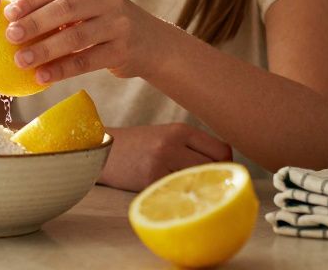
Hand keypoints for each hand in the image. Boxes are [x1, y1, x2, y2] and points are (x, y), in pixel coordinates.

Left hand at [2, 0, 158, 82]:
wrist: (154, 44)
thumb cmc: (110, 25)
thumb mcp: (91, 7)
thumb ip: (60, 9)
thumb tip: (13, 14)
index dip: (30, 0)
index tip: (8, 14)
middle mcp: (107, 0)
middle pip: (65, 9)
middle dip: (35, 22)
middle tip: (11, 36)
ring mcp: (117, 25)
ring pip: (75, 36)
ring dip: (45, 49)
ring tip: (21, 60)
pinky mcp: (122, 50)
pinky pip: (87, 60)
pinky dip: (62, 69)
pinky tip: (43, 77)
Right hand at [100, 125, 232, 191]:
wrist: (101, 151)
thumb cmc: (138, 146)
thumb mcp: (165, 136)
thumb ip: (192, 148)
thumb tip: (226, 170)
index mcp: (180, 130)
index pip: (222, 150)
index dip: (225, 164)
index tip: (217, 172)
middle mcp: (172, 143)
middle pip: (214, 167)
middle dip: (211, 178)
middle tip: (200, 184)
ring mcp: (161, 162)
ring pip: (197, 182)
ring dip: (195, 190)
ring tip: (183, 189)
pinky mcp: (150, 181)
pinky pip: (178, 193)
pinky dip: (177, 197)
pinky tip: (167, 194)